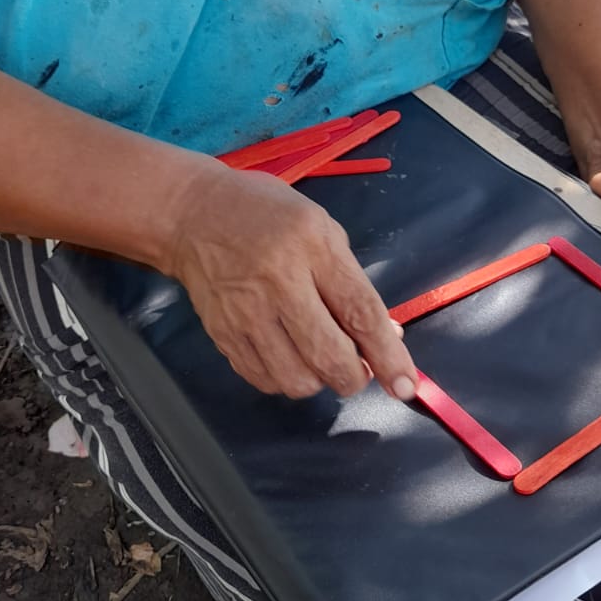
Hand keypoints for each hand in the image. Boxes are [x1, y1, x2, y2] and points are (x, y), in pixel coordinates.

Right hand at [165, 160, 417, 401]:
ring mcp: (246, 311)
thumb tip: (385, 335)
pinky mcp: (222, 333)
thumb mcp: (321, 229)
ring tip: (319, 360)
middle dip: (354, 377)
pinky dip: (285, 379)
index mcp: (313, 247)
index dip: (388, 356)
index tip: (406, 385)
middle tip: (358, 371)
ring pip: (296, 379)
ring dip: (319, 381)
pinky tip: (289, 357)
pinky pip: (264, 379)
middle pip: (329, 356)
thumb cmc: (267, 215)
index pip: (360, 313)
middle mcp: (279, 281)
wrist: (193, 215)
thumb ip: (352, 283)